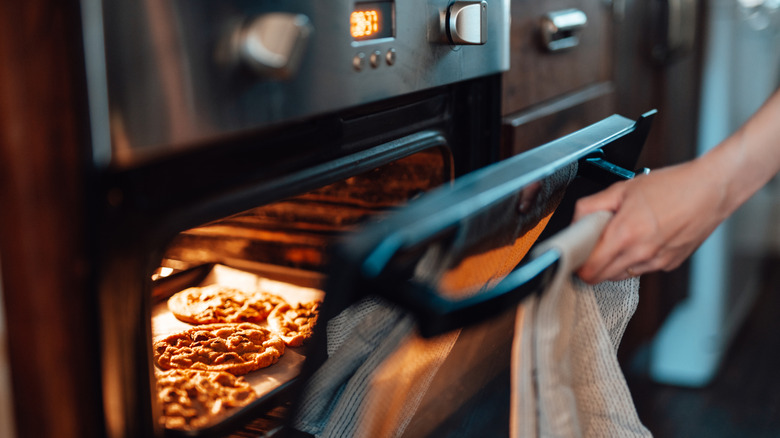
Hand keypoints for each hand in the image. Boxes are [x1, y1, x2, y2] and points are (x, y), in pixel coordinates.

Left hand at [572, 159, 727, 283]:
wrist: (712, 190)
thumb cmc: (673, 186)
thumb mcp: (623, 188)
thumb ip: (592, 206)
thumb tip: (576, 221)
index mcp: (625, 234)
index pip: (590, 269)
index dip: (577, 263)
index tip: (575, 254)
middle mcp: (641, 254)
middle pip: (602, 277)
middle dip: (592, 265)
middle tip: (592, 246)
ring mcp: (657, 262)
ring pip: (621, 275)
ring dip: (612, 263)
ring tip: (619, 238)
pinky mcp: (669, 265)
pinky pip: (641, 270)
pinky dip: (633, 260)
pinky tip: (639, 239)